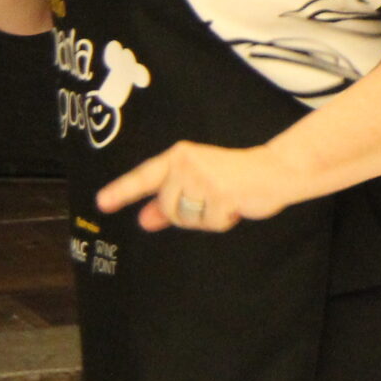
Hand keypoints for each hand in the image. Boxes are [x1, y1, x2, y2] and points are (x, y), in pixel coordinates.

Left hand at [97, 140, 304, 231]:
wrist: (278, 169)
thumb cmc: (239, 176)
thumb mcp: (200, 185)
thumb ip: (170, 200)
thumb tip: (144, 218)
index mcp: (180, 157)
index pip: (145, 176)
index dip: (122, 191)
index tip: (102, 203)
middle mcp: (187, 164)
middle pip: (167, 207)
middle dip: (187, 213)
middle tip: (213, 199)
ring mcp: (203, 178)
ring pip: (186, 218)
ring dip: (206, 218)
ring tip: (226, 200)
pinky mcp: (219, 193)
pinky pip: (209, 223)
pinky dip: (223, 220)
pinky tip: (236, 204)